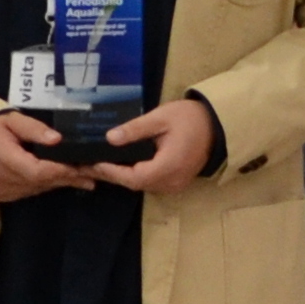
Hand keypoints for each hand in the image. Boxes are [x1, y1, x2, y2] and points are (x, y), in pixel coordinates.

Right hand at [0, 109, 96, 204]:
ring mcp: (2, 191)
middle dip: (68, 177)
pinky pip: (29, 191)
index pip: (38, 170)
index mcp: (4, 158)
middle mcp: (3, 179)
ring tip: (84, 176)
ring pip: (38, 188)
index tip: (83, 167)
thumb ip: (33, 129)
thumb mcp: (10, 120)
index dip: (61, 170)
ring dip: (59, 182)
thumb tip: (58, 139)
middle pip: (42, 182)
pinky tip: (61, 179)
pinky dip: (45, 184)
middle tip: (94, 173)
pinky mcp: (2, 196)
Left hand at [91, 97, 217, 196]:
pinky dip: (134, 175)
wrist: (217, 126)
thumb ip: (135, 129)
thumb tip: (109, 138)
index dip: (112, 172)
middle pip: (135, 184)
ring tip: (99, 164)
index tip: (92, 163)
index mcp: (168, 166)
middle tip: (87, 165)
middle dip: (112, 175)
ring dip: (121, 176)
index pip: (134, 177)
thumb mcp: (161, 118)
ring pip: (142, 185)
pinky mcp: (175, 182)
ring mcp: (174, 185)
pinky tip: (120, 165)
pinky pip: (150, 183)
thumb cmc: (190, 118)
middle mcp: (171, 182)